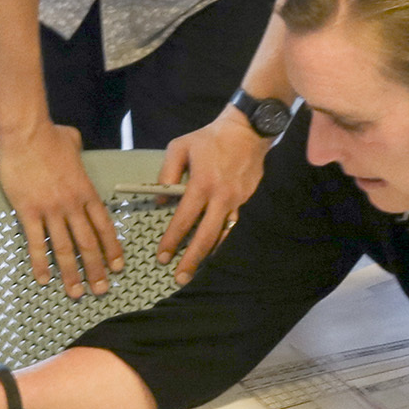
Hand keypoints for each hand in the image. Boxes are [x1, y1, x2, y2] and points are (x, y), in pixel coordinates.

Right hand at [0, 123, 122, 298]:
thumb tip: (74, 145)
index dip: (112, 249)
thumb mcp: (72, 142)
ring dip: (72, 274)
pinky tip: (44, 278)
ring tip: (76, 293)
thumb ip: (77, 151)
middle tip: (101, 290)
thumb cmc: (48, 135)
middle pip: (89, 244)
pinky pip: (37, 243)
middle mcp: (72, 205)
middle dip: (96, 270)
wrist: (25, 132)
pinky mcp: (28, 211)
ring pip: (65, 249)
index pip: (104, 227)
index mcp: (86, 191)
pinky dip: (41, 263)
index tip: (117, 267)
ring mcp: (51, 210)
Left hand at [155, 106, 267, 280]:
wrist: (247, 131)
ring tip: (196, 271)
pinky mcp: (245, 200)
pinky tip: (212, 249)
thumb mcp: (179, 147)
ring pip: (222, 235)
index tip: (162, 257)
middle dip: (191, 260)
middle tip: (179, 277)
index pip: (183, 219)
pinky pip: (231, 225)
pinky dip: (221, 239)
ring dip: (208, 255)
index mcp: (201, 184)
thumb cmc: (208, 139)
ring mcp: (236, 201)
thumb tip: (160, 199)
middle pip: (205, 236)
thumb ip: (166, 174)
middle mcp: (220, 197)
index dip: (172, 240)